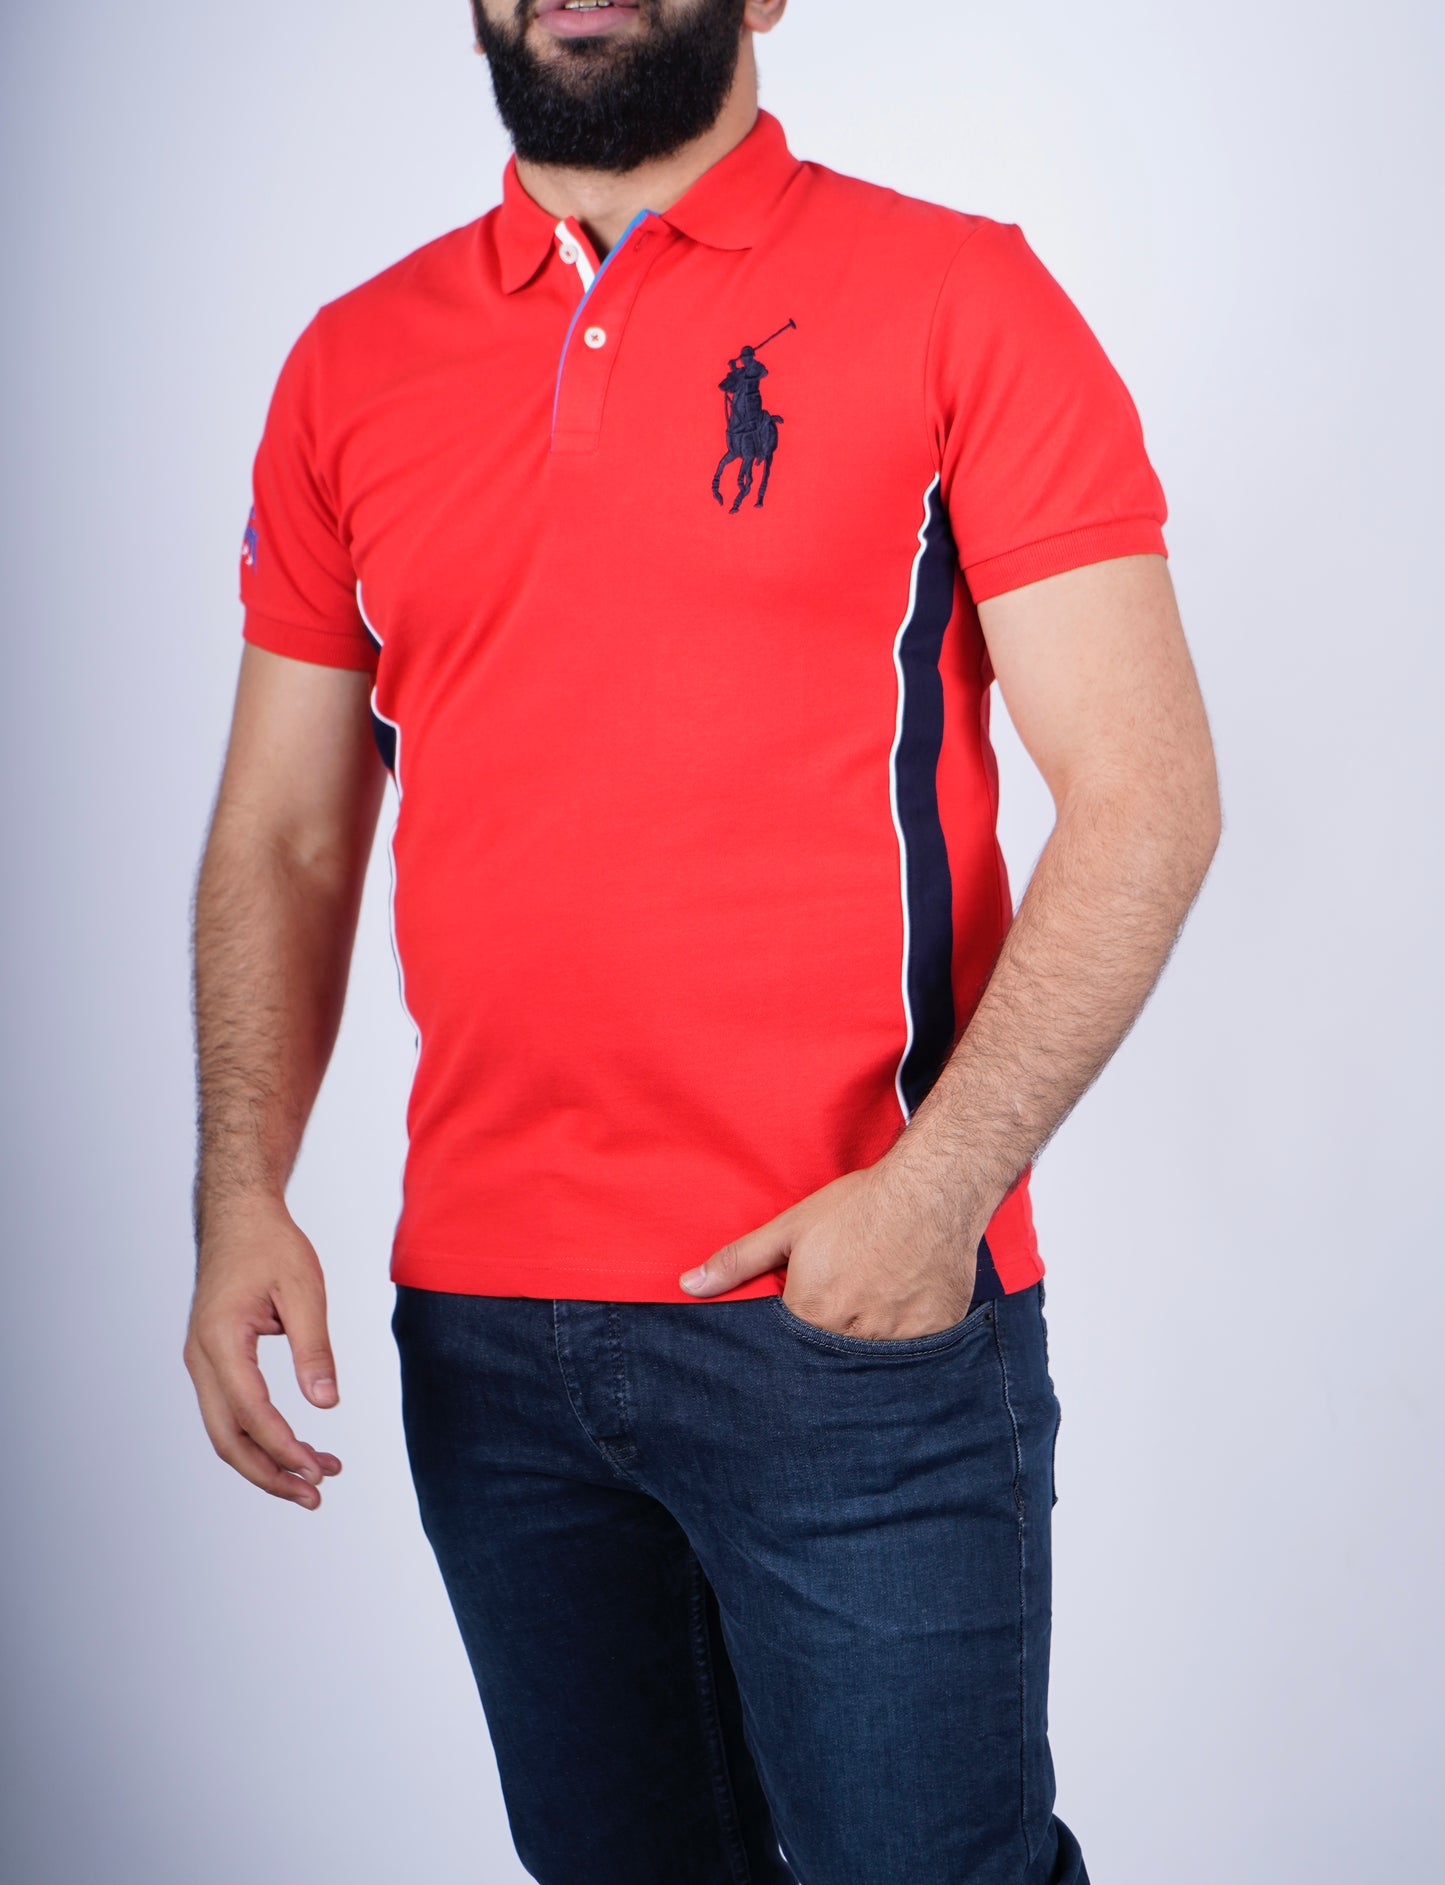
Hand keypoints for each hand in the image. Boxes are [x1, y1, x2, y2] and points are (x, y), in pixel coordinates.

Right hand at [184, 1197, 343, 1509]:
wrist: (238, 1217)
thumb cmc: (271, 1246)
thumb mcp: (304, 1289)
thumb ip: (315, 1348)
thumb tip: (327, 1404)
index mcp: (220, 1340)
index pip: (251, 1411)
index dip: (285, 1447)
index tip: (319, 1470)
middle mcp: (201, 1358)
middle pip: (228, 1438)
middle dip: (271, 1473)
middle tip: (317, 1495)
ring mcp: (201, 1362)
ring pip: (225, 1431)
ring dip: (266, 1461)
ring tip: (316, 1477)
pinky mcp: (212, 1362)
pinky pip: (230, 1413)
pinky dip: (260, 1437)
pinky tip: (296, 1447)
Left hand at [678, 1159, 980, 1339]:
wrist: (932, 1190)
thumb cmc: (859, 1206)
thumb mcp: (790, 1227)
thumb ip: (739, 1262)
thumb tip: (689, 1285)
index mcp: (812, 1313)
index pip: (788, 1351)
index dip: (791, 1340)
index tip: (800, 1324)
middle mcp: (853, 1335)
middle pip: (829, 1360)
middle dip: (827, 1346)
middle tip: (842, 1308)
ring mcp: (897, 1340)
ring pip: (870, 1362)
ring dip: (865, 1344)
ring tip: (871, 1310)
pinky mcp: (934, 1336)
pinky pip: (913, 1356)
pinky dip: (905, 1342)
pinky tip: (903, 1312)